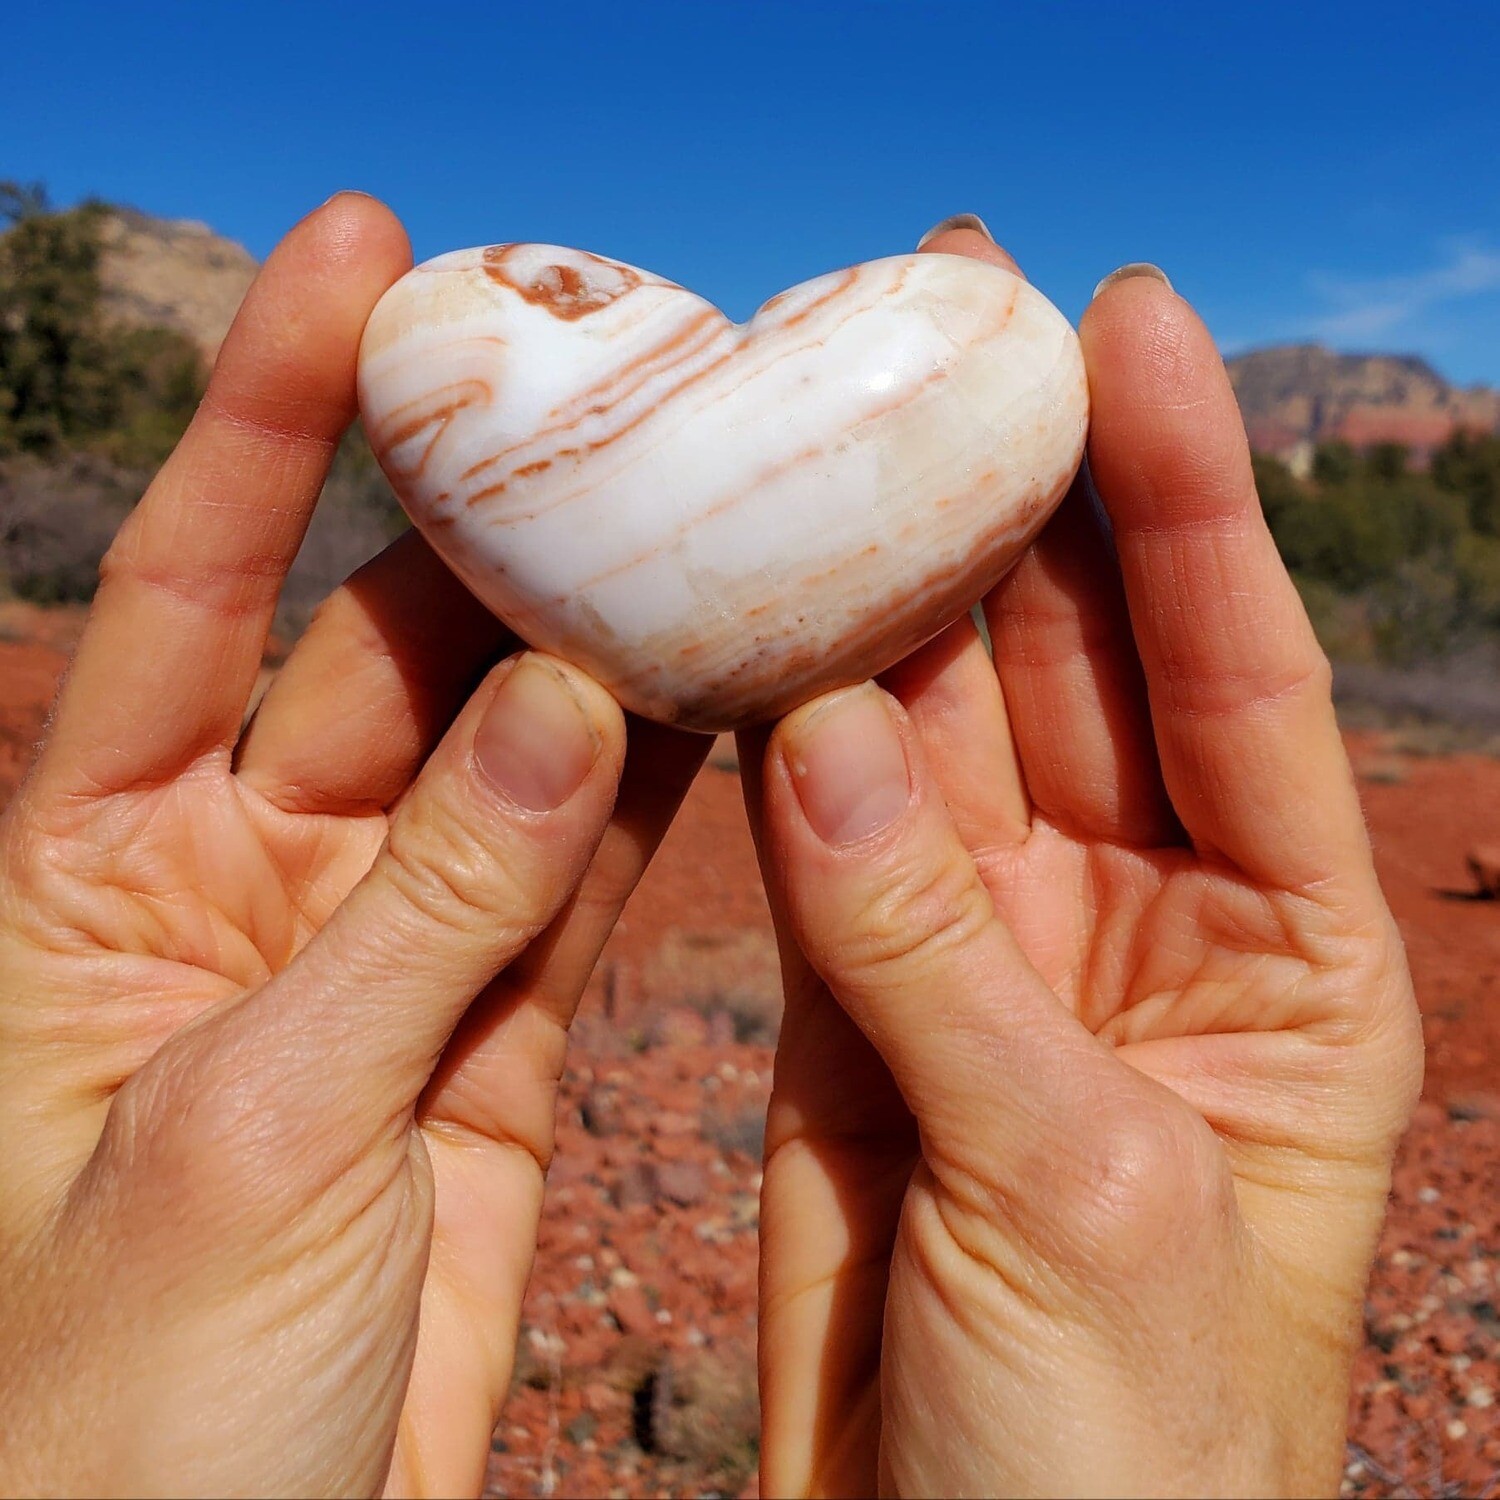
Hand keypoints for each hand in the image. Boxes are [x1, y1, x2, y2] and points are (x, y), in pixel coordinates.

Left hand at [0, 195, 706, 1496]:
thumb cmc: (126, 1405)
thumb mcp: (249, 1130)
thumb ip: (418, 910)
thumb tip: (569, 707)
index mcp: (91, 878)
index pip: (187, 588)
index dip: (268, 411)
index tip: (365, 257)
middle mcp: (240, 888)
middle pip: (378, 657)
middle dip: (488, 534)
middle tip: (620, 402)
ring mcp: (379, 962)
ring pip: (507, 767)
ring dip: (599, 662)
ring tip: (709, 537)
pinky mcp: (486, 1050)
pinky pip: (576, 892)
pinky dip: (652, 809)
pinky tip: (731, 709)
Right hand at [744, 225, 1422, 1495]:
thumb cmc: (1121, 1452)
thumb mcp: (1075, 1187)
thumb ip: (941, 949)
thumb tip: (822, 718)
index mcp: (1286, 951)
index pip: (1234, 666)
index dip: (1179, 486)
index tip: (1120, 315)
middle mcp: (1137, 918)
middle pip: (1067, 659)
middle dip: (1010, 493)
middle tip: (933, 315)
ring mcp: (982, 946)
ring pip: (923, 729)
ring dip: (872, 595)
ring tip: (812, 434)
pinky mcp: (852, 1006)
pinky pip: (810, 835)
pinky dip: (769, 733)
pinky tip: (731, 619)